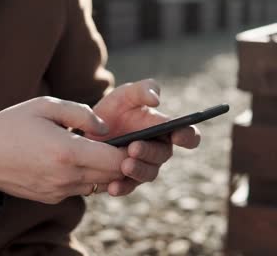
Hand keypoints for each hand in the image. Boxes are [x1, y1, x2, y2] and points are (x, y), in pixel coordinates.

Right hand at [0, 97, 126, 203]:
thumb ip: (81, 114)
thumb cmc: (11, 126)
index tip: (135, 139)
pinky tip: (82, 161)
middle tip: (126, 144)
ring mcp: (59, 191)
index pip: (115, 160)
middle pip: (111, 175)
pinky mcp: (53, 198)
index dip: (130, 152)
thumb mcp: (45, 107)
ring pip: (99, 185)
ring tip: (104, 151)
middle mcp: (66, 177)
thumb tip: (106, 128)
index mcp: (67, 151)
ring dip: (106, 170)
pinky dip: (89, 177)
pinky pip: (82, 189)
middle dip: (122, 161)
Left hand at [86, 79, 200, 195]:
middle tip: (133, 147)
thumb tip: (157, 100)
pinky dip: (121, 188)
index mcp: (165, 129)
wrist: (88, 129)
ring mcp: (143, 166)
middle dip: (150, 152)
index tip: (177, 135)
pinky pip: (128, 187)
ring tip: (124, 165)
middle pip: (163, 155)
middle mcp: (158, 150)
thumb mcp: (126, 94)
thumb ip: (143, 90)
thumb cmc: (115, 108)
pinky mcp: (127, 180)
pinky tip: (112, 187)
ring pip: (148, 173)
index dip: (188, 136)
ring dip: (138, 170)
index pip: (188, 135)